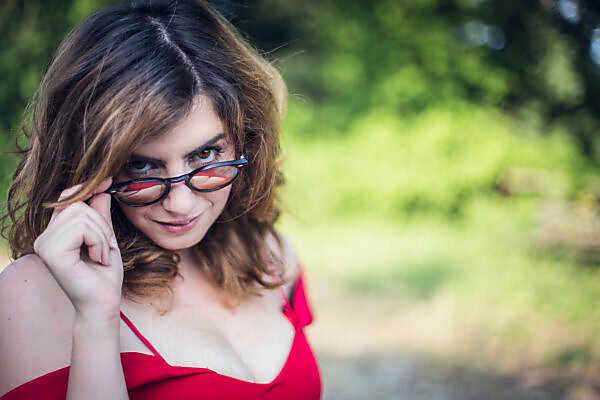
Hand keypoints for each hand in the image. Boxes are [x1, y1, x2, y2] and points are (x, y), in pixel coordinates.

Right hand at [34, 178, 123, 322]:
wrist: (104, 303)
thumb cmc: (104, 274)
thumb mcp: (105, 237)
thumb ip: (101, 214)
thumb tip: (102, 186)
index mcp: (55, 232)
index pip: (67, 198)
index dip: (87, 188)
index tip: (110, 183)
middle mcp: (44, 237)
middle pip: (77, 204)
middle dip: (102, 223)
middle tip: (107, 247)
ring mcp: (45, 244)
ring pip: (81, 215)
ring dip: (102, 235)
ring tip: (102, 255)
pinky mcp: (52, 252)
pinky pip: (82, 229)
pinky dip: (98, 241)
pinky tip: (98, 259)